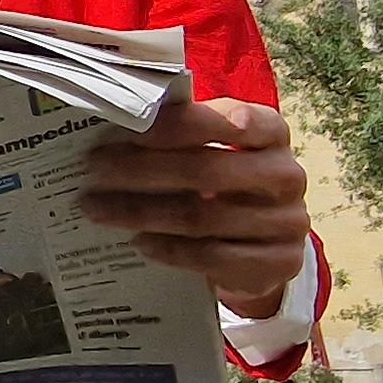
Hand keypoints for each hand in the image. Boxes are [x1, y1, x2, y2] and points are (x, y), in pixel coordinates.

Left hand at [80, 99, 313, 317]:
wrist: (265, 245)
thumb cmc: (227, 184)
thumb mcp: (215, 151)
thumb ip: (182, 133)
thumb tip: (117, 119)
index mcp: (272, 133)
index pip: (235, 119)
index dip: (181, 124)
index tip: (129, 128)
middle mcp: (286, 175)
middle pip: (207, 170)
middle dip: (143, 169)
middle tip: (95, 168)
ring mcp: (287, 222)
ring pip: (203, 216)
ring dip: (143, 213)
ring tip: (99, 209)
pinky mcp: (277, 263)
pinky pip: (213, 257)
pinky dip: (171, 250)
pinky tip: (138, 242)